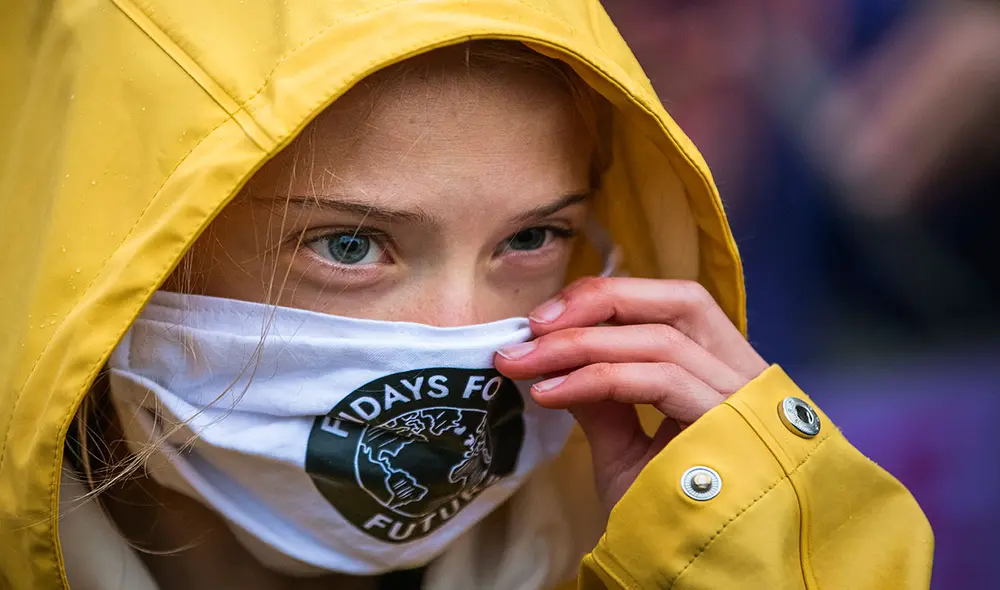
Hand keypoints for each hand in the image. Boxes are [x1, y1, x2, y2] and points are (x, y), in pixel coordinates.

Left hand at [494, 277, 768, 512]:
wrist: (697, 580)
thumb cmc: (671, 519)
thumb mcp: (626, 453)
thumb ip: (602, 403)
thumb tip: (556, 361)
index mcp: (721, 372)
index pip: (673, 305)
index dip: (609, 298)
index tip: (543, 319)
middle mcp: (741, 375)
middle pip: (678, 302)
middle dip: (599, 302)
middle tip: (534, 325)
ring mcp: (741, 399)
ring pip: (659, 339)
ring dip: (579, 344)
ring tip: (523, 363)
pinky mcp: (731, 425)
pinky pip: (657, 380)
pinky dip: (595, 378)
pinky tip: (550, 392)